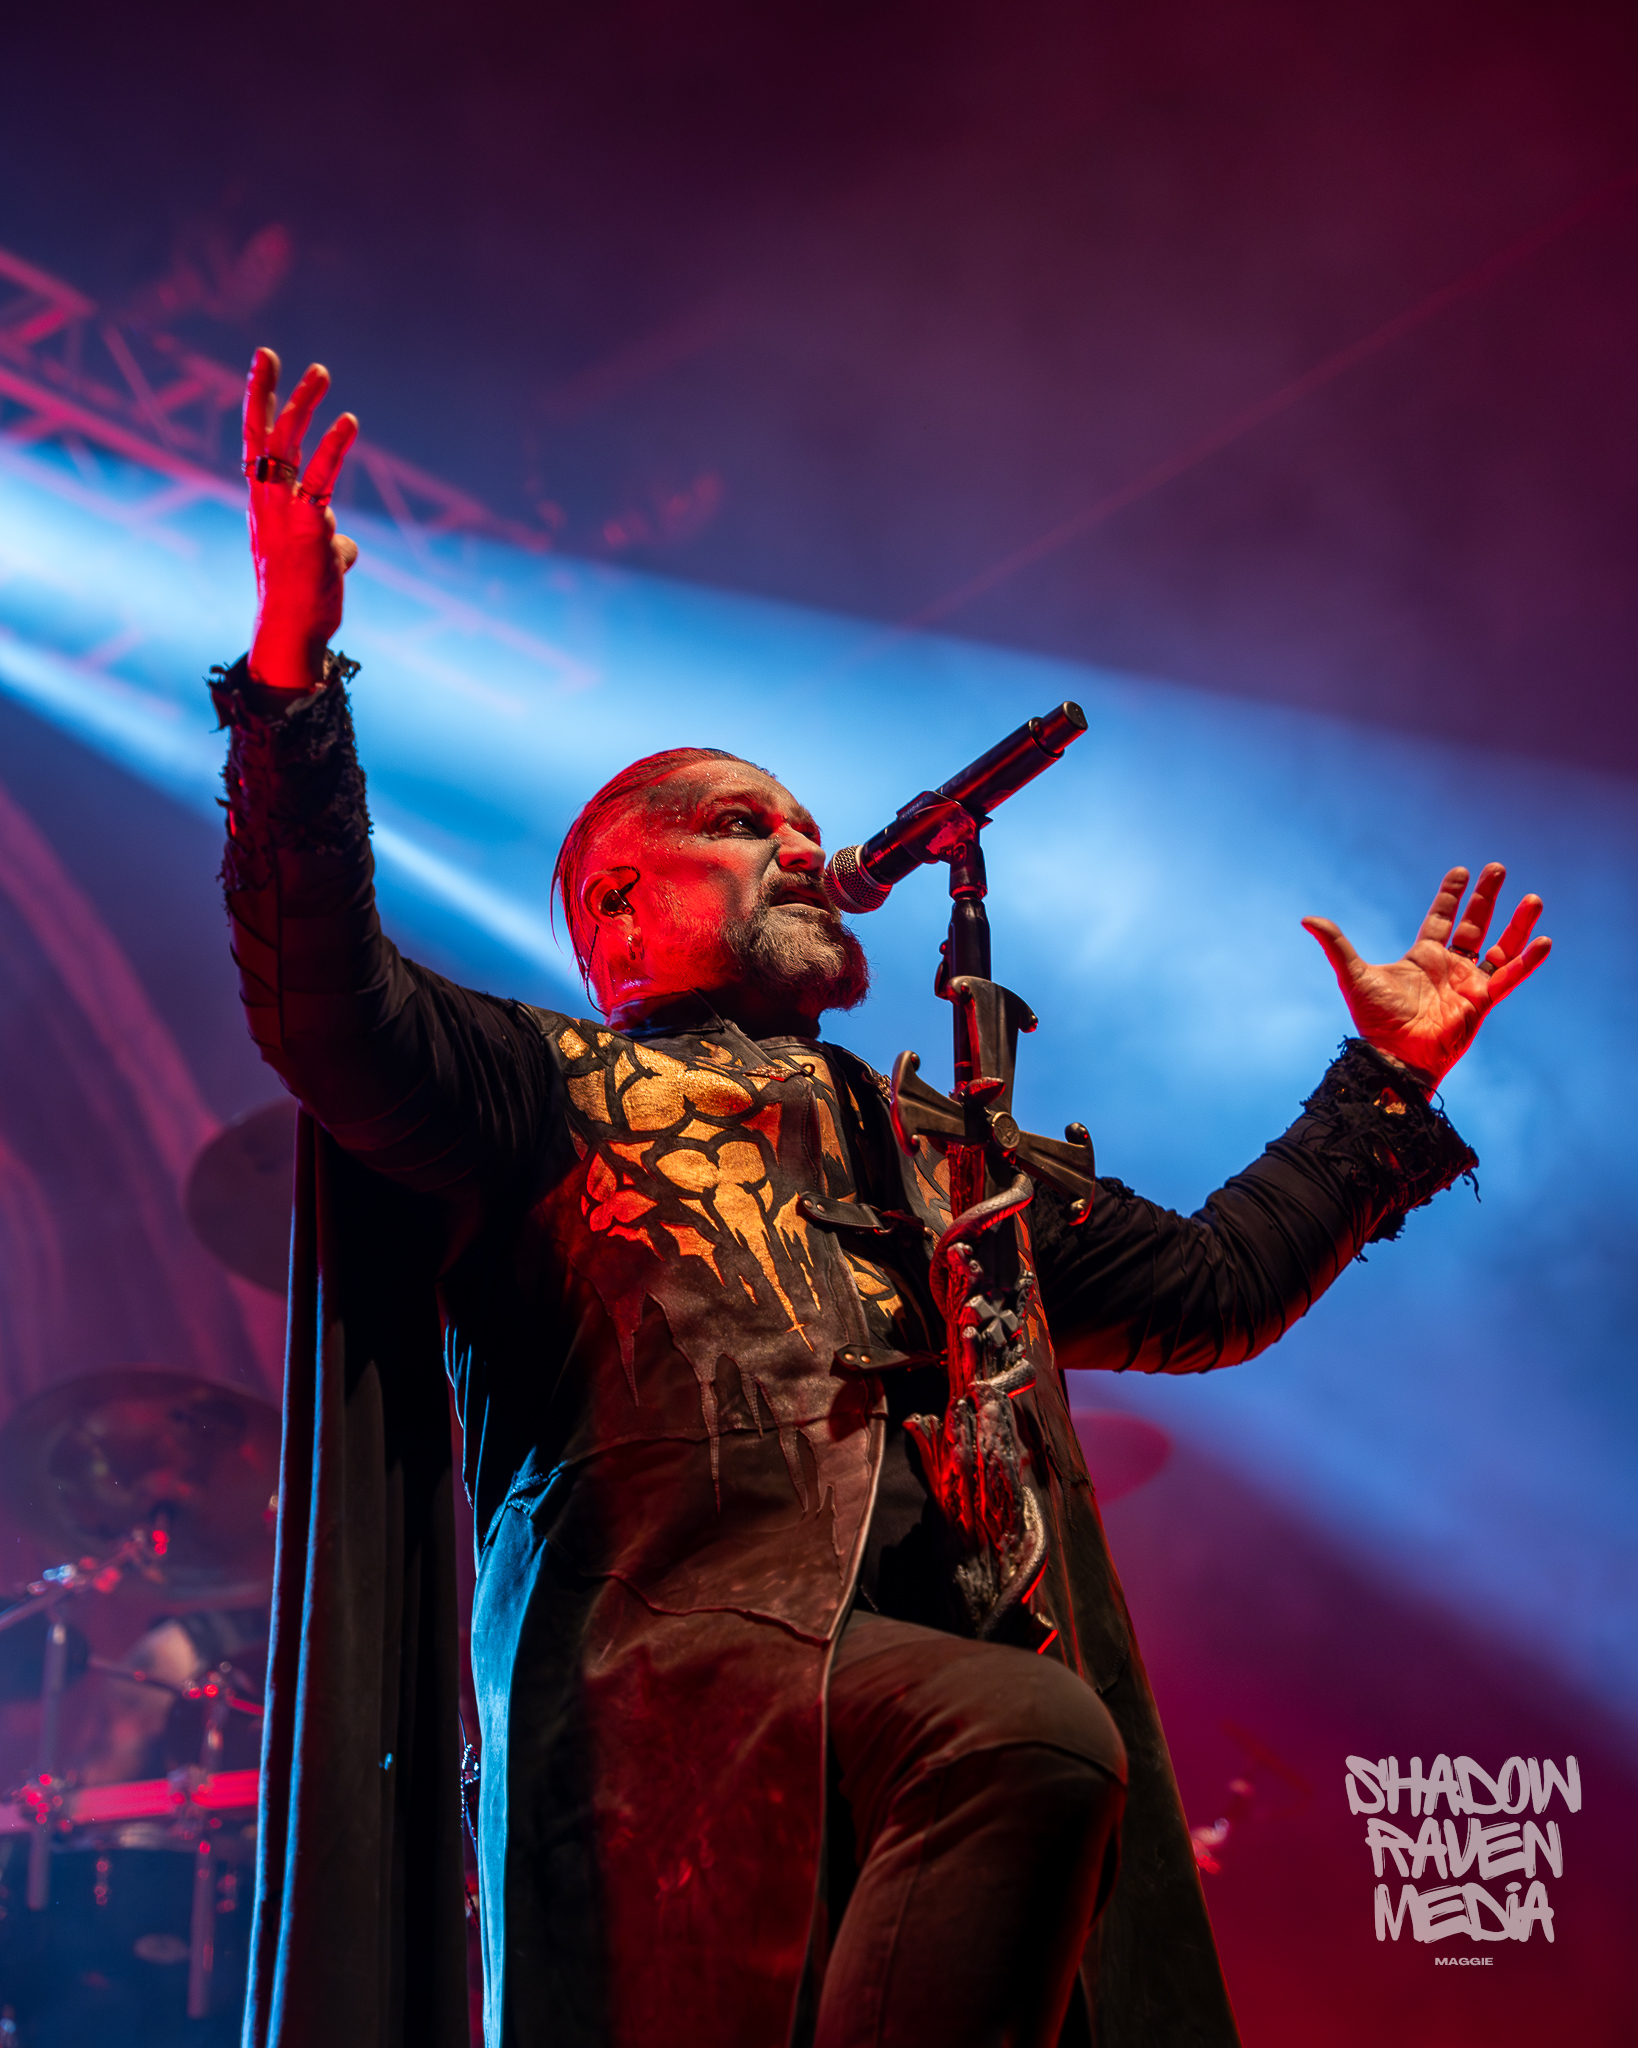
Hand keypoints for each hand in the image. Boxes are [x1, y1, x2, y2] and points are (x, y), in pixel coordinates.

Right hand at [244, 348, 359, 690]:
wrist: (293, 630)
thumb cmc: (301, 596)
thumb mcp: (314, 558)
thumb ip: (328, 540)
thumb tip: (346, 545)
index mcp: (262, 501)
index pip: (254, 439)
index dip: (258, 398)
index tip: (264, 361)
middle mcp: (266, 500)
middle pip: (263, 433)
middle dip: (270, 389)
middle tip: (276, 353)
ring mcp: (284, 513)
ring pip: (286, 447)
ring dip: (303, 406)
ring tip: (320, 373)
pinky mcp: (309, 527)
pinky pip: (320, 479)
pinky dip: (333, 448)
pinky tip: (348, 422)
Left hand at [1302, 864, 1550, 1088]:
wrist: (1394, 1056)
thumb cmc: (1374, 1021)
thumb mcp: (1353, 975)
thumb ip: (1336, 945)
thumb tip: (1307, 919)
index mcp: (1422, 957)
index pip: (1440, 919)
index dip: (1451, 895)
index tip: (1462, 871)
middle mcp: (1448, 968)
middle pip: (1474, 925)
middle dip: (1486, 897)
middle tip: (1498, 867)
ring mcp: (1468, 984)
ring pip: (1500, 947)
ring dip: (1516, 924)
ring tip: (1533, 898)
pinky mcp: (1482, 1002)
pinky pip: (1511, 978)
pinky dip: (1527, 961)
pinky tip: (1543, 941)